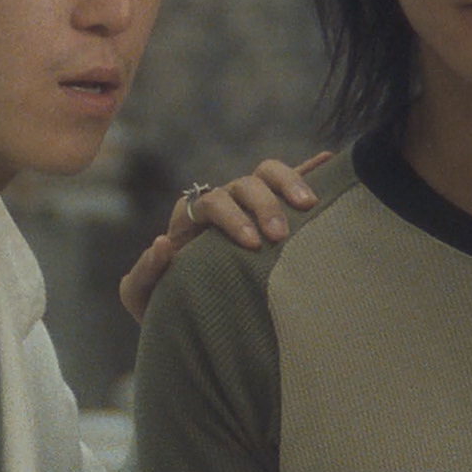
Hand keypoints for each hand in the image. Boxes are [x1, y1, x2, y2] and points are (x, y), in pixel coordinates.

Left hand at [118, 151, 332, 322]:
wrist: (183, 311)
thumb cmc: (161, 303)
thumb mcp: (142, 294)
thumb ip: (146, 272)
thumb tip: (163, 243)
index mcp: (191, 217)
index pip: (212, 202)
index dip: (232, 218)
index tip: (252, 244)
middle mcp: (220, 203)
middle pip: (244, 184)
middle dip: (263, 205)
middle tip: (278, 236)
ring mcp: (245, 206)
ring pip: (267, 175)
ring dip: (289, 183)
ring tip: (309, 205)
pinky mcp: (267, 215)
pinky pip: (288, 185)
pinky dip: (308, 170)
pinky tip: (329, 160)